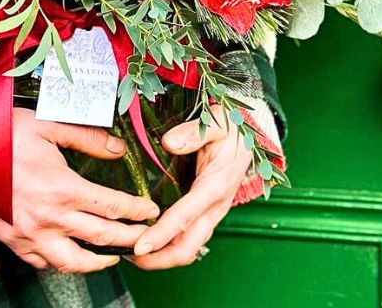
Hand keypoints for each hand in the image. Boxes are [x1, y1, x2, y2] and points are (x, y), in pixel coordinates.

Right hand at [0, 109, 159, 272]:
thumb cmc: (1, 135)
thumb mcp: (47, 125)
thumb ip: (86, 137)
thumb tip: (118, 148)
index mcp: (64, 188)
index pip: (113, 207)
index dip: (137, 211)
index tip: (151, 211)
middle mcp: (51, 218)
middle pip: (102, 237)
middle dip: (130, 238)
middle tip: (146, 237)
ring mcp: (31, 235)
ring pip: (74, 262)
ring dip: (99, 262)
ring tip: (113, 256)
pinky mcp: (14, 242)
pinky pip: (43, 263)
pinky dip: (61, 262)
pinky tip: (69, 254)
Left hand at [128, 106, 252, 269]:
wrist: (251, 135)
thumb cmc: (233, 128)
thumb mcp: (216, 123)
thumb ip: (193, 132)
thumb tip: (169, 142)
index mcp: (216, 185)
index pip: (185, 217)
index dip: (161, 235)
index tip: (140, 246)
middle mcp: (214, 205)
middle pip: (188, 246)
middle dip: (159, 258)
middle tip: (129, 257)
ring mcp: (212, 211)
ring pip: (189, 246)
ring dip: (163, 255)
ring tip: (134, 254)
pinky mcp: (207, 210)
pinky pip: (190, 235)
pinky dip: (170, 244)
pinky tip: (150, 239)